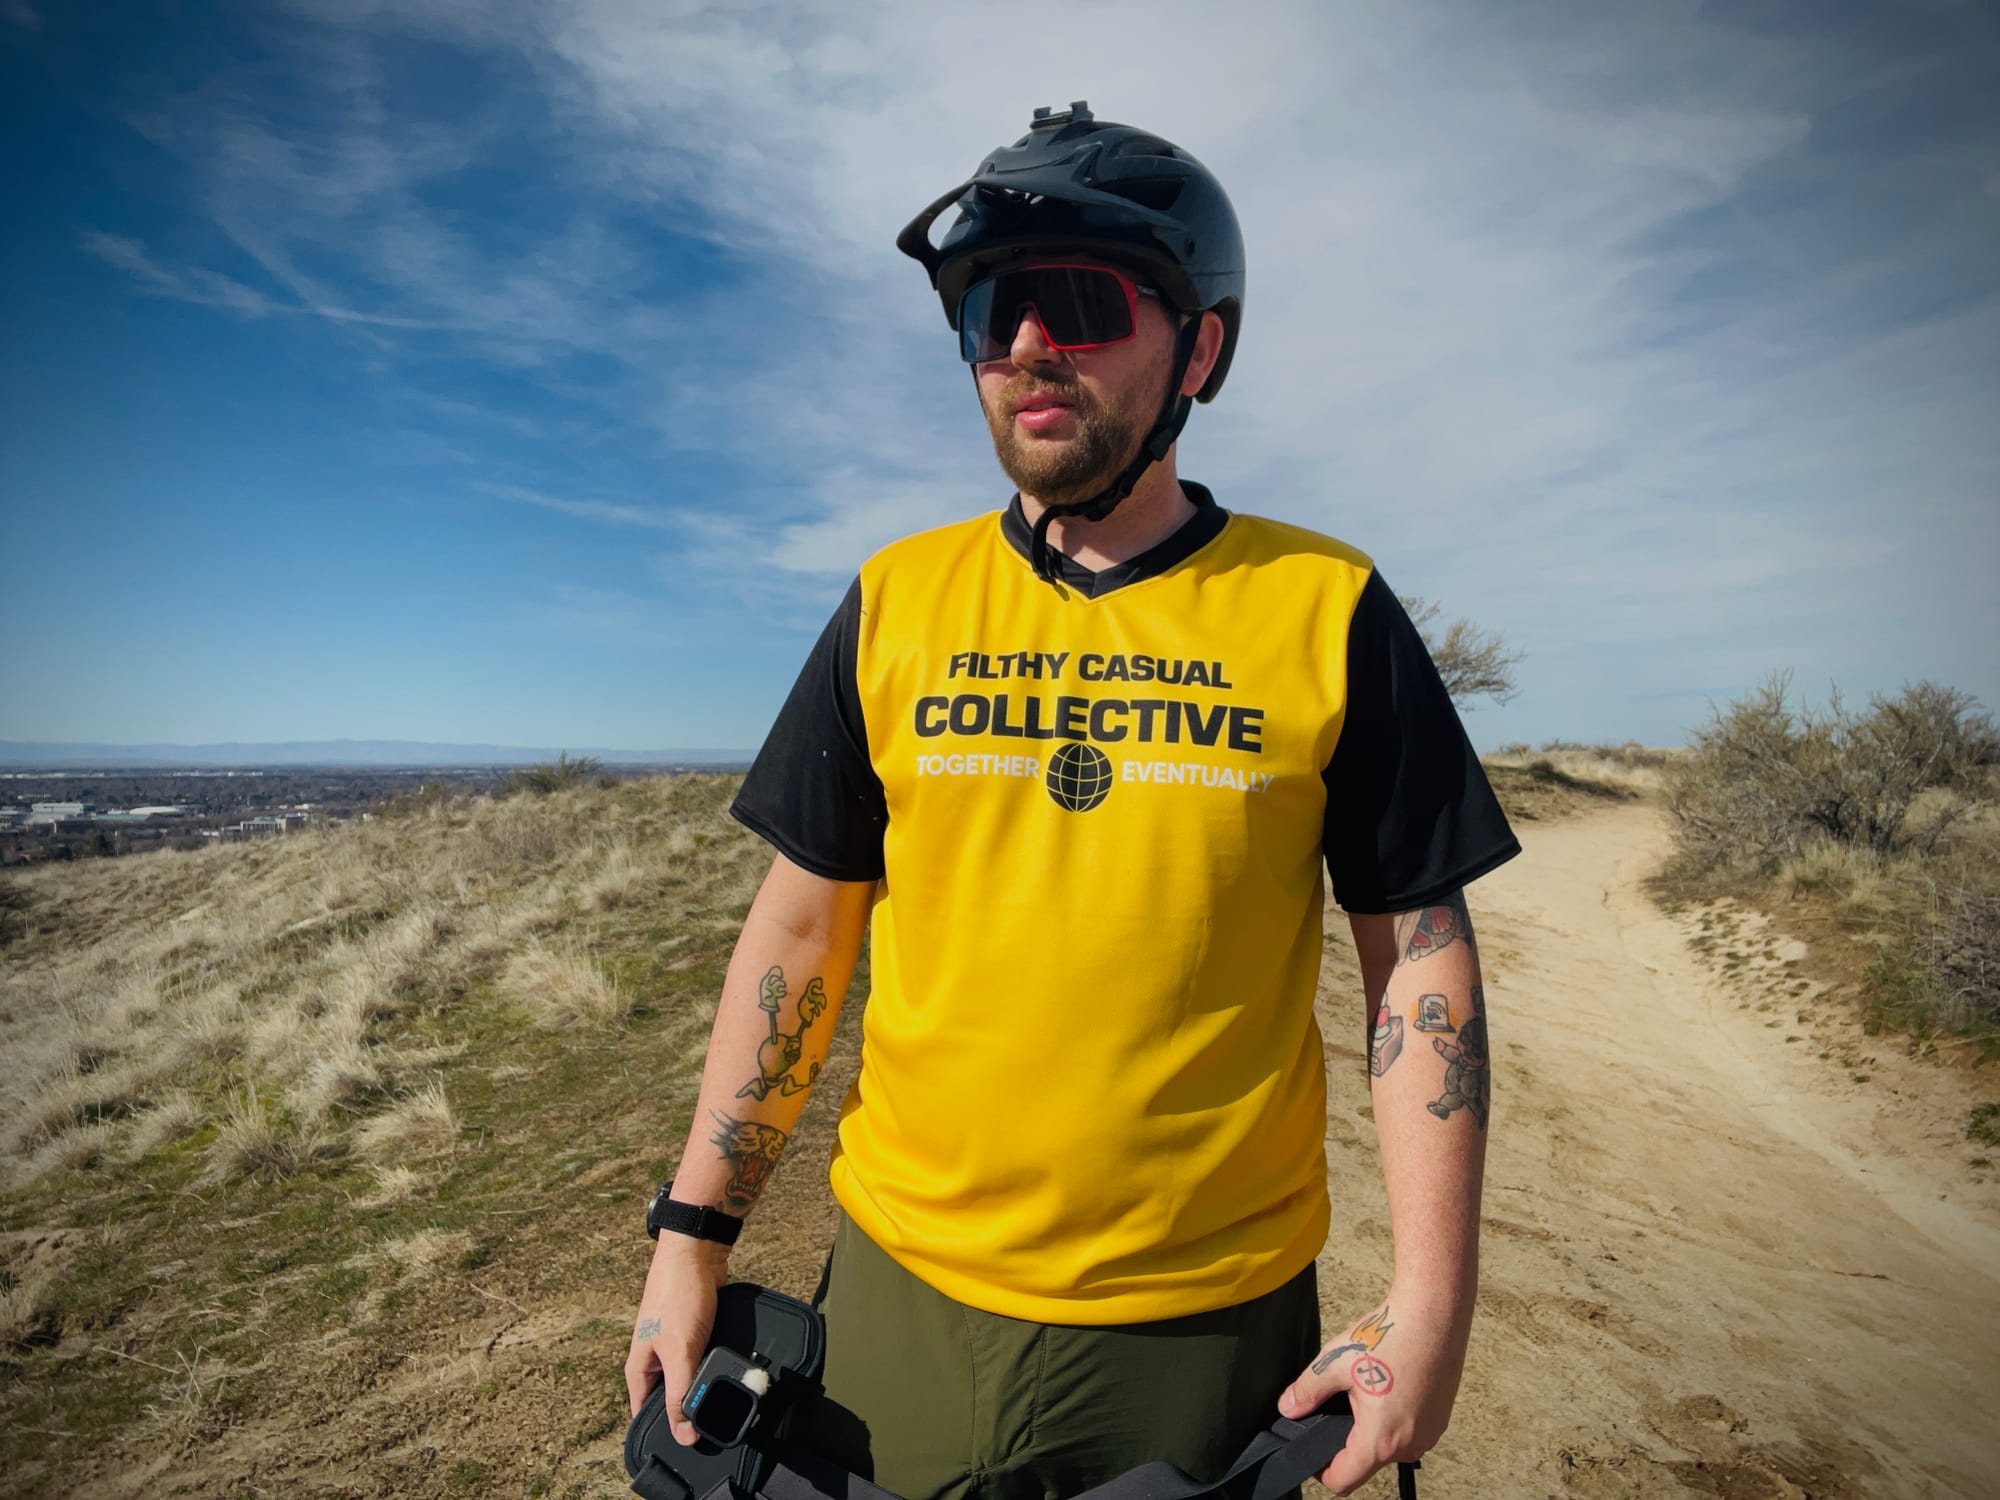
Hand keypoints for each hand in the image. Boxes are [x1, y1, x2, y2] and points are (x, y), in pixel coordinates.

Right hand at [624, 1235, 731, 1444]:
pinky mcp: (697, 1336)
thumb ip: (680, 1393)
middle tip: (720, 1429)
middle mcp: (655, 1361)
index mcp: (640, 1370)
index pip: (646, 1416)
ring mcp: (676, 1348)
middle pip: (671, 1401)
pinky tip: (735, 1376)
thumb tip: (683, 1436)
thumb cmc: (679, 1297)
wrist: (698, 1253)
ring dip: (708, 1389)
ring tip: (733, 1403)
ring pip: (692, 1381)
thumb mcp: (679, 1352)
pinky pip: (706, 1362)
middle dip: (692, 1413)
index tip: (692, 1450)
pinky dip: (718, 1369)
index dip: (666, 1434)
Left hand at [1276, 1293, 1467, 1494]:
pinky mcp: (1440, 1418)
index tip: (1312, 1450)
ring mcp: (1430, 1433)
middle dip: (1347, 1441)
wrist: (1433, 1312)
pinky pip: (1408, 1431)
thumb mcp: (1336, 1362)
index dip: (1320, 1470)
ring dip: (1372, 1429)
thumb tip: (1289, 1408)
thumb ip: (1308, 1391)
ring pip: (1389, 1446)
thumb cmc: (1392, 1335)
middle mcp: (1411, 1445)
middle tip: (1339, 1403)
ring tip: (1365, 1389)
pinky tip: (1388, 1385)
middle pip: (1367, 1464)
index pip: (1343, 1480)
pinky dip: (1394, 1417)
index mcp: (1382, 1440)